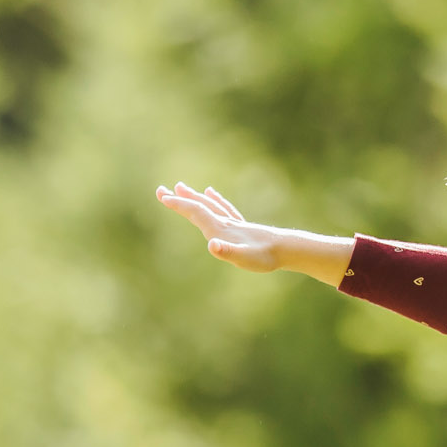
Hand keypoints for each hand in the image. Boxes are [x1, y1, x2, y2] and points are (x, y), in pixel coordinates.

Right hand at [156, 182, 283, 271]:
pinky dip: (215, 200)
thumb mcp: (243, 258)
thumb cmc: (263, 257)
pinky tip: (211, 193)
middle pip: (199, 206)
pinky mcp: (242, 226)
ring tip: (181, 187)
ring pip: (210, 205)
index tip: (162, 196)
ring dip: (194, 196)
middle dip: (180, 199)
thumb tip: (213, 245)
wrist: (285, 249)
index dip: (178, 204)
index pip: (195, 212)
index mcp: (220, 229)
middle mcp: (225, 222)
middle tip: (161, 190)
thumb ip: (227, 252)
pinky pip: (225, 208)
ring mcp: (233, 223)